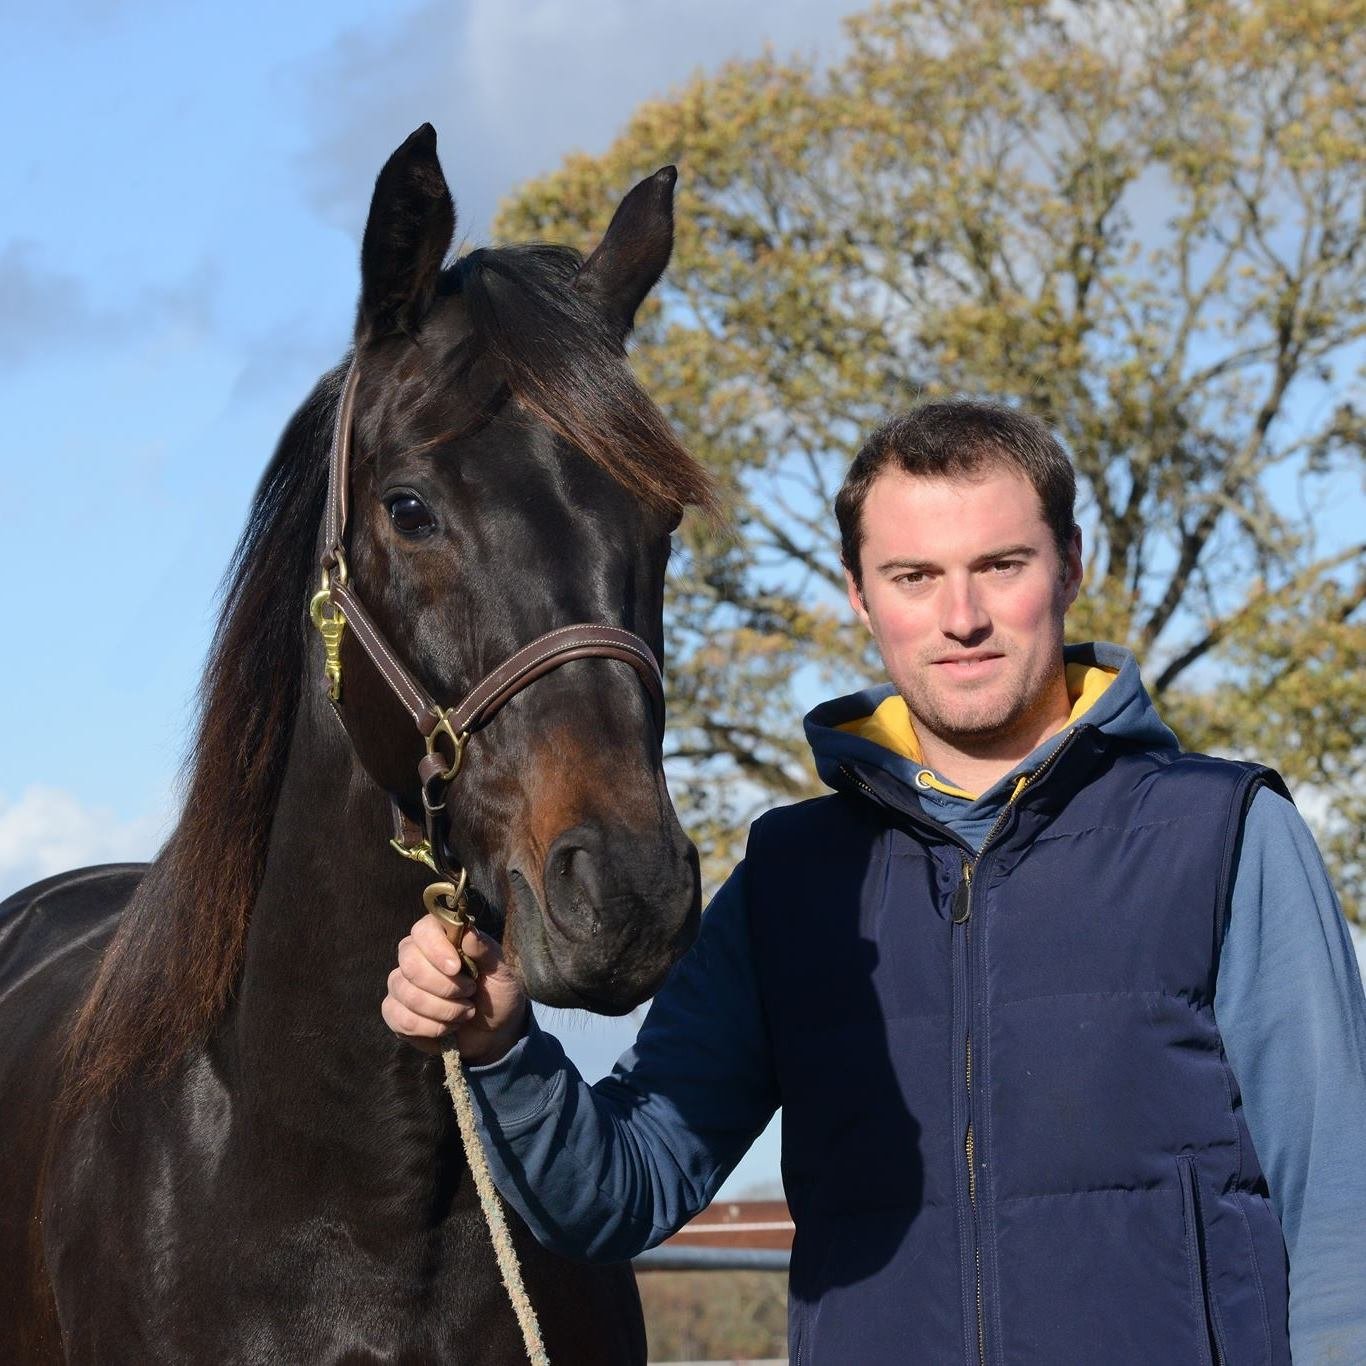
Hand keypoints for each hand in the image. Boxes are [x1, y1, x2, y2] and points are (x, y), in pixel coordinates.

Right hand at [382, 914, 528, 1065]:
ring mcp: (402, 984)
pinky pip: (400, 1019)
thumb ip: (485, 950)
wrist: (494, 1030)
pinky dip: (430, 1028)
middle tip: (470, 992)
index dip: (436, 949)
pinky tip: (448, 1028)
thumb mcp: (500, 971)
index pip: (423, 930)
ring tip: (465, 1012)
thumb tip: (469, 932)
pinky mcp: (396, 1012)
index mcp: (440, 937)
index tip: (456, 968)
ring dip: (443, 1009)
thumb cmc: (495, 992)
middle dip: (444, 986)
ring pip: (406, 994)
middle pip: (410, 964)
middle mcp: (414, 956)